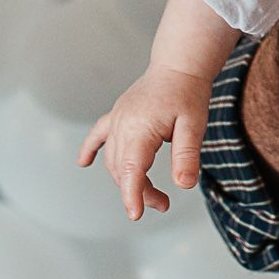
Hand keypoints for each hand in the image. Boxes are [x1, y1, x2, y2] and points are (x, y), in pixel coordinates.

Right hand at [78, 64, 209, 220]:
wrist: (179, 64)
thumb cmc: (188, 93)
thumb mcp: (195, 125)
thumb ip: (187, 155)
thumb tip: (184, 185)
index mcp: (140, 129)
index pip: (131, 169)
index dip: (132, 195)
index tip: (136, 214)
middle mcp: (122, 125)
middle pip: (123, 169)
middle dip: (140, 192)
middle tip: (164, 204)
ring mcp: (117, 119)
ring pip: (114, 159)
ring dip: (127, 180)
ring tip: (154, 195)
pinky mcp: (117, 115)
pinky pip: (98, 135)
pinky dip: (90, 149)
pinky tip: (83, 163)